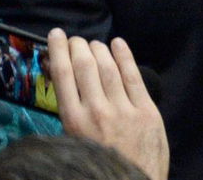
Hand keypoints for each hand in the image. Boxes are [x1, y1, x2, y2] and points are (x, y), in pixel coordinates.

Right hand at [48, 28, 169, 179]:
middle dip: (78, 48)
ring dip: (99, 51)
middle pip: (85, 68)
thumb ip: (73, 119)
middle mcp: (97, 112)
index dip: (58, 52)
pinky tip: (118, 44)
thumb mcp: (74, 147)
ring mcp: (124, 110)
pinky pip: (134, 77)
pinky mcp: (146, 111)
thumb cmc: (98, 169)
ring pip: (109, 69)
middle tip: (74, 38)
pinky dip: (125, 57)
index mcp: (74, 123)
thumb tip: (68, 89)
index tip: (55, 36)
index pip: (63, 78)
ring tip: (92, 43)